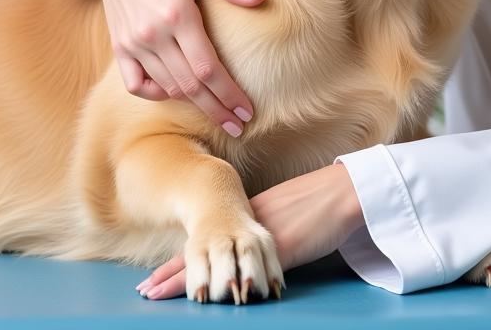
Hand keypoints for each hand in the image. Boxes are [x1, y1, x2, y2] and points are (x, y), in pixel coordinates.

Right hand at [68, 0, 265, 134]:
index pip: (207, 67)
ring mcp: (131, 43)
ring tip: (218, 114)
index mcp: (176, 13)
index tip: (247, 109)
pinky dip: (156, 94)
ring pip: (166, 87)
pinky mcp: (118, 46)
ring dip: (193, 104)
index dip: (229, 93)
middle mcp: (152, 34)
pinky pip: (136, 84)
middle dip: (217, 108)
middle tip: (240, 125)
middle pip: (189, 85)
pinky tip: (176, 94)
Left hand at [134, 162, 365, 300]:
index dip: (181, 261)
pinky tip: (211, 299)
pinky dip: (227, 286)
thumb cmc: (322, 199)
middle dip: (172, 275)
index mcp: (249, 217)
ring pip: (217, 262)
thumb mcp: (286, 211)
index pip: (207, 242)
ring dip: (188, 282)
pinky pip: (248, 272)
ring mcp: (262, 238)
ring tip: (159, 295)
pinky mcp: (281, 247)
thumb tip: (252, 248)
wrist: (346, 190)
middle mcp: (248, 226)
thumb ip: (266, 228)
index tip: (156, 276)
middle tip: (144, 290)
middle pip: (203, 253)